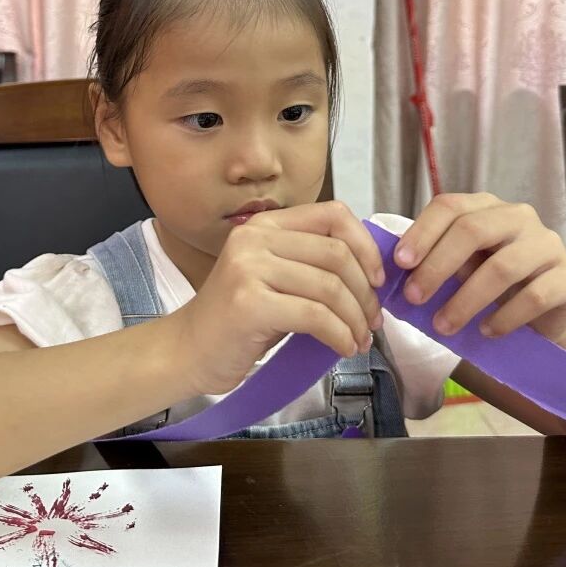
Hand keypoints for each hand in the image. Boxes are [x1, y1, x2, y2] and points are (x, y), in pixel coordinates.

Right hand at [167, 201, 385, 396]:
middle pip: (336, 254)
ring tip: (360, 340)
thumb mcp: (275, 278)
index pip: (333, 215)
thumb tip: (372, 272)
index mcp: (265, 224)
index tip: (377, 279)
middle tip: (373, 321)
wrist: (188, 351)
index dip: (365, 245)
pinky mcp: (249, 303)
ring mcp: (249, 268)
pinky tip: (343, 348)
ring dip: (356, 319)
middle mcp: (255, 237)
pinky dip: (339, 335)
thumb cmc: (238, 320)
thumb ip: (311, 264)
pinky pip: (315, 316)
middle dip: (365, 293)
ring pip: (329, 287)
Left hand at [392, 193, 565, 341]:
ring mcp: (548, 244)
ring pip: (502, 267)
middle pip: (473, 230)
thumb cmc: (493, 286)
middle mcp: (519, 217)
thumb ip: (436, 262)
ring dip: (466, 300)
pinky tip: (486, 331)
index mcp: (487, 207)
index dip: (422, 233)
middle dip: (437, 266)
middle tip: (414, 298)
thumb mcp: (462, 268)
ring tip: (444, 326)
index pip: (449, 206)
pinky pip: (535, 296)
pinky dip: (504, 317)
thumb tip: (395, 273)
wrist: (545, 314)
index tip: (400, 263)